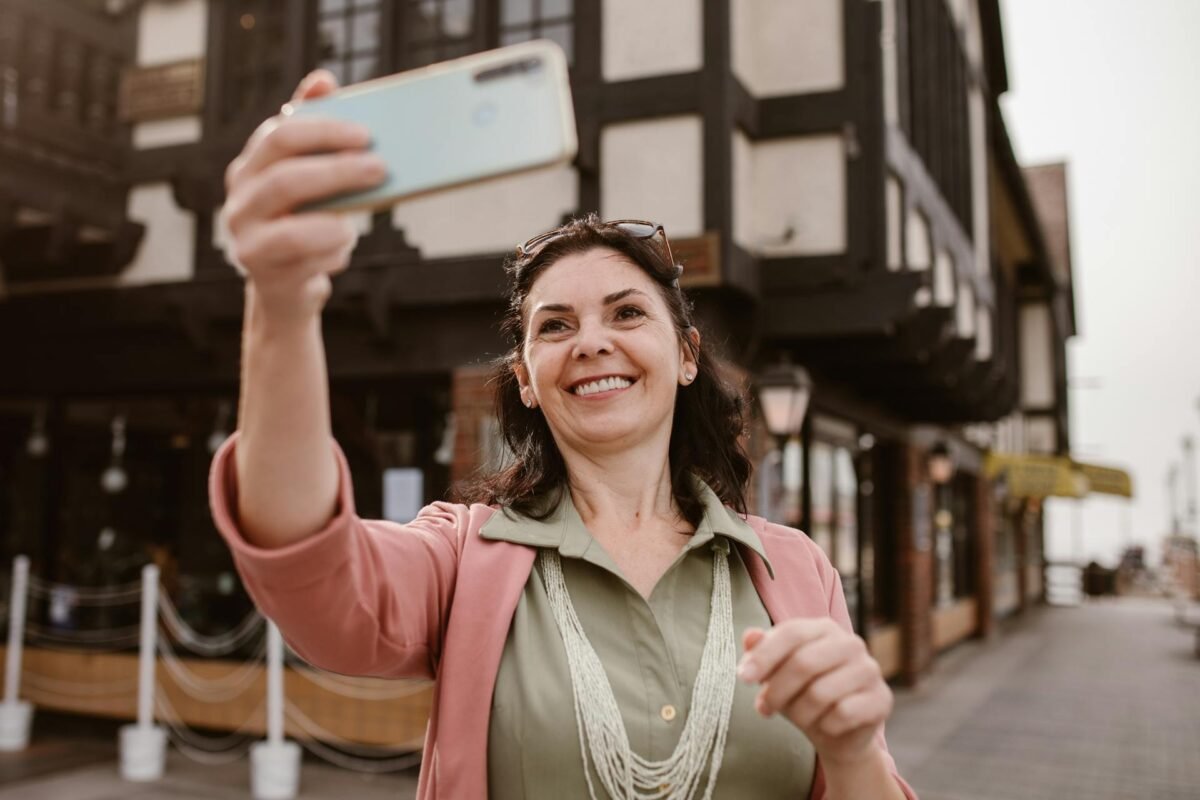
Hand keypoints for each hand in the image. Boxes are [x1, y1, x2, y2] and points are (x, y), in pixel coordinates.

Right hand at [221, 70, 388, 319]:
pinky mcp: (258, 268)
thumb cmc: (306, 226)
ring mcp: (244, 232)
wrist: (287, 290)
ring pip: (290, 214)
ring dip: (336, 208)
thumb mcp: (311, 181)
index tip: (366, 133)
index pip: (280, 133)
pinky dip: (330, 246)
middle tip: (381, 167)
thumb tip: (322, 79)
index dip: (324, 130)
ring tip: (364, 213)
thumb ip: (314, 134)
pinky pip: (301, 251)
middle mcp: (240, 195)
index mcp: (252, 164)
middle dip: (338, 168)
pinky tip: (345, 245)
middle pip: (286, 172)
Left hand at [737, 618, 892, 767]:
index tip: (743, 677)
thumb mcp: (776, 672)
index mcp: (824, 628)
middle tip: (763, 708)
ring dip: (799, 713)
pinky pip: (843, 714)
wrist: (836, 732)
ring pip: (821, 693)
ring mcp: (869, 670)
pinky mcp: (882, 699)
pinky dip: (825, 726)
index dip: (764, 655)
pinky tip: (825, 726)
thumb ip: (762, 651)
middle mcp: (851, 643)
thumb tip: (750, 636)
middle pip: (804, 663)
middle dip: (777, 690)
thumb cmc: (801, 694)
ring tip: (795, 718)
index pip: (791, 633)